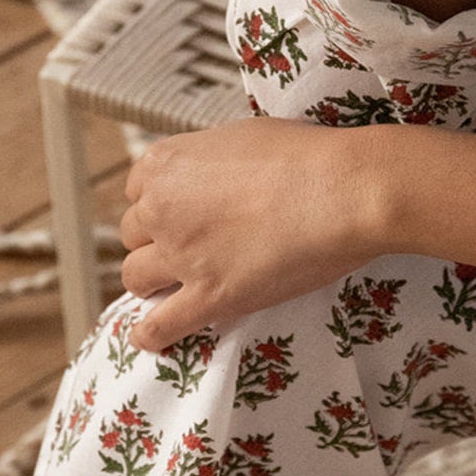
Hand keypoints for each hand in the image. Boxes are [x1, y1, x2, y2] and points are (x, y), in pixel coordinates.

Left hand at [117, 118, 385, 351]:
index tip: (178, 214)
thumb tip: (215, 174)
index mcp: (167, 164)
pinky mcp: (209, 297)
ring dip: (151, 283)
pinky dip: (151, 334)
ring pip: (137, 277)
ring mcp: (182, 256)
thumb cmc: (306, 156)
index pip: (137, 191)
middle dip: (154, 242)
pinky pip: (161, 325)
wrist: (342, 190)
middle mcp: (162, 208)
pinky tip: (148, 338)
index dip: (159, 204)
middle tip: (185, 249)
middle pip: (134, 235)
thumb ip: (211, 160)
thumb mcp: (242, 136)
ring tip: (169, 288)